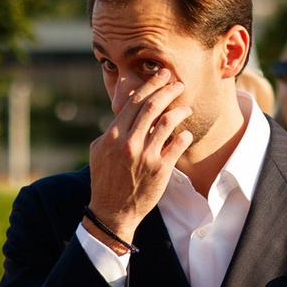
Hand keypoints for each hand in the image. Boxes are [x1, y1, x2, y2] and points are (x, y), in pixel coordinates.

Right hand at [89, 71, 194, 242]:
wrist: (112, 210)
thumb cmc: (104, 179)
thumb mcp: (99, 150)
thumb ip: (112, 130)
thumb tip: (123, 111)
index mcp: (113, 135)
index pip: (134, 102)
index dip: (151, 85)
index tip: (162, 76)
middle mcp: (129, 142)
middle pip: (152, 106)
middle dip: (168, 90)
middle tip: (178, 83)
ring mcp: (146, 155)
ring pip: (167, 122)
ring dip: (179, 110)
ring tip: (186, 107)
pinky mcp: (160, 169)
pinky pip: (177, 145)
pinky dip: (184, 135)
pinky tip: (187, 133)